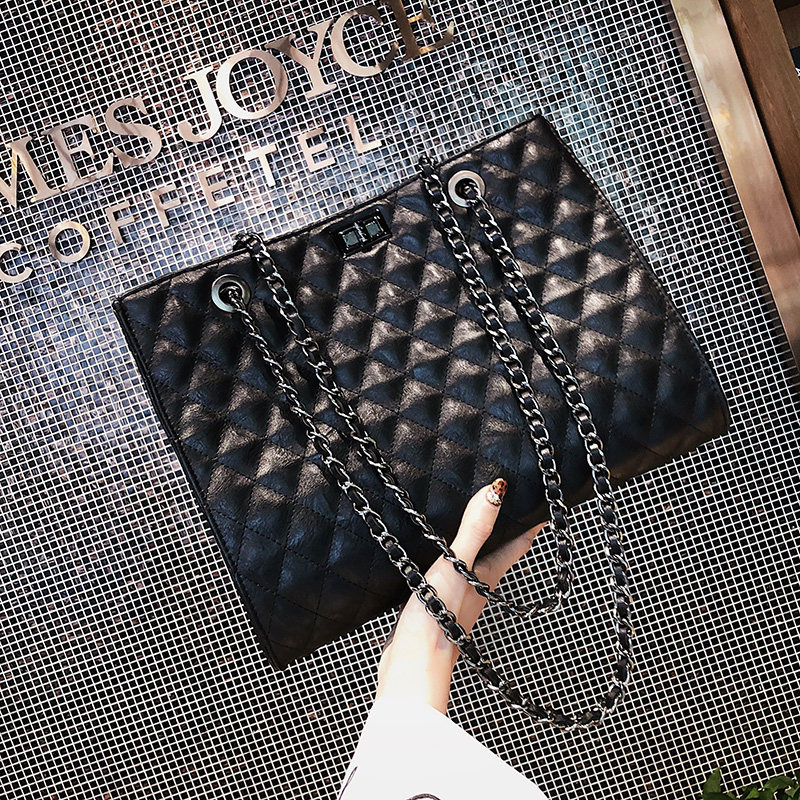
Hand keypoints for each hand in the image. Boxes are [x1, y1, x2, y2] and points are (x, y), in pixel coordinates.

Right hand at [375, 479, 544, 713]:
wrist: (413, 661)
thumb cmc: (440, 617)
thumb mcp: (457, 564)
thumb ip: (474, 529)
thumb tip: (495, 493)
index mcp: (488, 574)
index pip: (517, 543)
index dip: (529, 522)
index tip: (540, 504)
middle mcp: (478, 586)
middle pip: (496, 552)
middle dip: (501, 530)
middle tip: (506, 508)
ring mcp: (457, 597)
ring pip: (471, 565)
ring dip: (473, 546)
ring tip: (471, 526)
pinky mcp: (435, 605)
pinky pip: (446, 577)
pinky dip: (446, 562)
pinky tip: (432, 558)